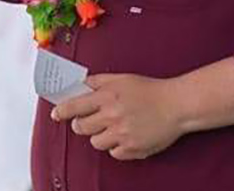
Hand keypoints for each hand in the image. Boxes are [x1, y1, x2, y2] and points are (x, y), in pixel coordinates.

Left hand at [51, 73, 183, 160]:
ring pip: (95, 143)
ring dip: (100, 136)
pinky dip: (117, 146)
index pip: (74, 106)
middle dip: (82, 124)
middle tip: (89, 120)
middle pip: (81, 127)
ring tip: (113, 127)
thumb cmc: (151, 90)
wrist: (177, 105)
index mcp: (107, 96)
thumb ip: (99, 81)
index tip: (56, 114)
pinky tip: (126, 135)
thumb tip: (80, 85)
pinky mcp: (132, 149)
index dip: (62, 111)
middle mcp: (112, 116)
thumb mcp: (123, 78)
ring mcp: (122, 135)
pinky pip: (114, 153)